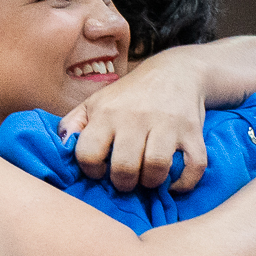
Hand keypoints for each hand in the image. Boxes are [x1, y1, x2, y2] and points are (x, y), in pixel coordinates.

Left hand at [60, 50, 207, 193]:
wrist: (176, 72)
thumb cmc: (129, 95)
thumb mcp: (96, 102)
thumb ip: (73, 123)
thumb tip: (61, 145)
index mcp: (107, 113)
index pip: (88, 153)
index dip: (91, 170)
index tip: (100, 169)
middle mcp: (136, 117)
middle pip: (124, 166)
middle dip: (123, 183)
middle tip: (127, 180)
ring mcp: (167, 124)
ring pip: (157, 168)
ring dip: (151, 182)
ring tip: (148, 179)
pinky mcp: (193, 132)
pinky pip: (194, 167)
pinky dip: (184, 182)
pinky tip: (174, 181)